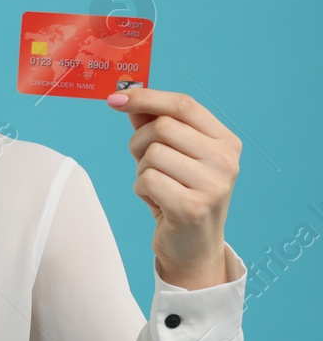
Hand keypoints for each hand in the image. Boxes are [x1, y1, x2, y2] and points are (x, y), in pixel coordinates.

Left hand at [107, 86, 240, 289]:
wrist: (193, 246)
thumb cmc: (180, 194)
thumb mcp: (172, 155)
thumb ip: (154, 124)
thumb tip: (128, 95)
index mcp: (226, 141)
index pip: (184, 104)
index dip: (146, 97)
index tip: (115, 98)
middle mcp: (226, 160)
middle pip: (162, 127)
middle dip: (139, 142)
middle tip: (145, 163)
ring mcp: (213, 184)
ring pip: (151, 154)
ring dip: (141, 170)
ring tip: (158, 186)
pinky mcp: (192, 207)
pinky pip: (146, 180)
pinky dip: (141, 189)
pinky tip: (157, 202)